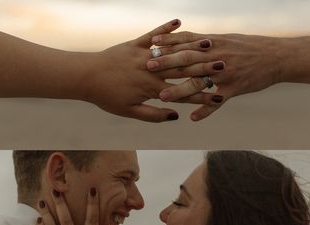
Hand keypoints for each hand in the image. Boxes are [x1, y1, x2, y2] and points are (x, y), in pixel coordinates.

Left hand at [83, 19, 212, 121]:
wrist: (86, 77)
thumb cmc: (107, 97)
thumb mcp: (130, 112)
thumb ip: (154, 115)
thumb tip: (175, 117)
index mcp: (151, 88)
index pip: (181, 93)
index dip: (200, 95)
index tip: (217, 95)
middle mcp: (151, 70)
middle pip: (181, 70)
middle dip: (203, 69)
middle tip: (223, 67)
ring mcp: (144, 55)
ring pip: (171, 51)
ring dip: (191, 48)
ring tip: (210, 45)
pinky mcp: (135, 44)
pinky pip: (153, 34)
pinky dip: (166, 29)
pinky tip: (179, 22)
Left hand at [146, 31, 282, 119]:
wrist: (276, 57)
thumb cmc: (250, 48)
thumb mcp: (227, 40)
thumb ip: (207, 42)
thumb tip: (187, 39)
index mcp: (214, 43)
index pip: (187, 41)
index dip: (169, 41)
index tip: (151, 42)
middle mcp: (217, 56)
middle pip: (188, 60)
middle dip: (167, 63)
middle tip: (148, 66)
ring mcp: (226, 73)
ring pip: (198, 82)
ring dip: (179, 90)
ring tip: (162, 96)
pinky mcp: (234, 88)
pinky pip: (217, 102)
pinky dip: (205, 111)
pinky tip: (192, 118)